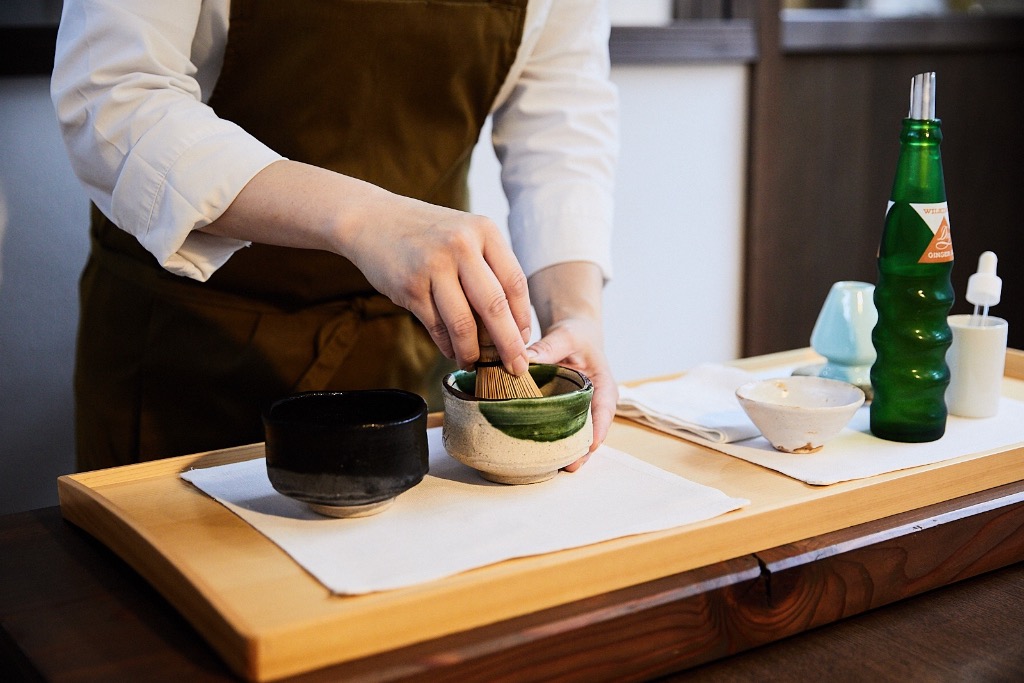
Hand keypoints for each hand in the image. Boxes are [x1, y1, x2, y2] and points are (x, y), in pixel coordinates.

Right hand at [344, 193, 533, 373]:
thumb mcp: (465, 235)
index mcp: (484, 231)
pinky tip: (452, 352)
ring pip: (463, 324)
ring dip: (472, 352)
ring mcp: (433, 266)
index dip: (522, 318)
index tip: (524, 341)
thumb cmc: (427, 234)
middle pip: (495, 307)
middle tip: (516, 367)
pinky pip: (437, 327)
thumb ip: (489, 269)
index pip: (515, 283)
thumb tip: (513, 325)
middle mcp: (461, 245)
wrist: (372, 219)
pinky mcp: (410, 286)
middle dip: (508, 344)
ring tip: (475, 363)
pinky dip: (447, 345)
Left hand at [527, 262, 615, 466]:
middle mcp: (594, 404)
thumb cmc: (575, 335)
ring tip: (552, 469)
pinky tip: (536, 456)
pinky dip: (551, 443)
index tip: (591, 446)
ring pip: (576, 438)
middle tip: (569, 467)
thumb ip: (547, 348)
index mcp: (603, 386)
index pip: (605, 411)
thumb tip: (524, 360)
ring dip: (566, 453)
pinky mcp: (564, 415)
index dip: (599, 430)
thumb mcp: (565, 336)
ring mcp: (580, 413)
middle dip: (581, 451)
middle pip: (591, 432)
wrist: (573, 335)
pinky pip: (560, 432)